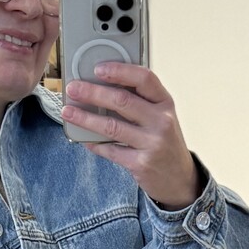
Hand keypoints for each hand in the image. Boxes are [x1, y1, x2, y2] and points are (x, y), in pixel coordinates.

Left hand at [60, 63, 201, 209]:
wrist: (179, 179)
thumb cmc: (165, 142)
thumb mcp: (161, 116)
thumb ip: (141, 101)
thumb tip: (104, 85)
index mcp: (165, 103)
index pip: (144, 78)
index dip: (119, 71)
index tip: (98, 68)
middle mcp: (161, 121)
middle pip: (122, 100)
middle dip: (93, 92)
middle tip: (73, 88)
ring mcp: (151, 144)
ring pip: (111, 126)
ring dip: (85, 117)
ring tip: (68, 111)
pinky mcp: (140, 164)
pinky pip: (110, 150)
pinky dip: (93, 143)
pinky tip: (83, 139)